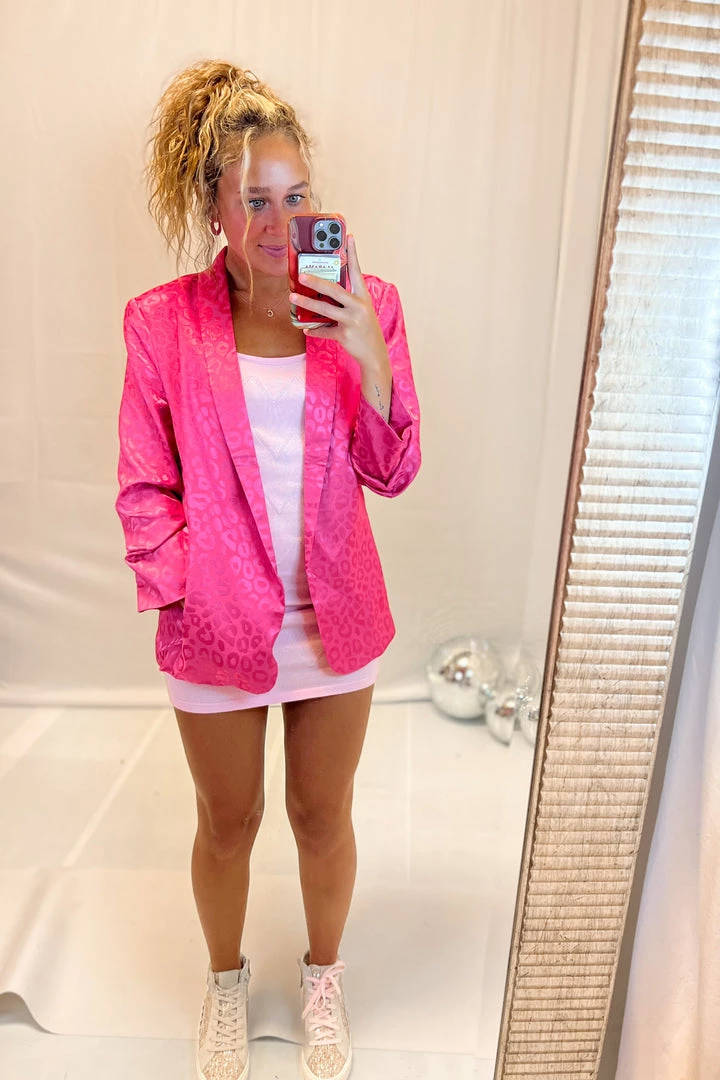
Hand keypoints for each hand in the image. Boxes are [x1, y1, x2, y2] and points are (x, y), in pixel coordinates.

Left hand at [289, 234, 389, 376]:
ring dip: (306, 303)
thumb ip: (345, 301)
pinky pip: (324, 330)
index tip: (348, 236)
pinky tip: (306, 328)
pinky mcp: (345, 335)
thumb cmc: (365, 329)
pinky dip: (314, 330)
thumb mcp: (360, 311)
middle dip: (316, 281)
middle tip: (301, 275)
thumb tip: (321, 292)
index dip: (353, 253)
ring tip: (293, 298)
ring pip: (325, 309)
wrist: (375, 354)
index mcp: (363, 297)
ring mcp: (352, 320)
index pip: (357, 271)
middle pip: (334, 289)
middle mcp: (359, 306)